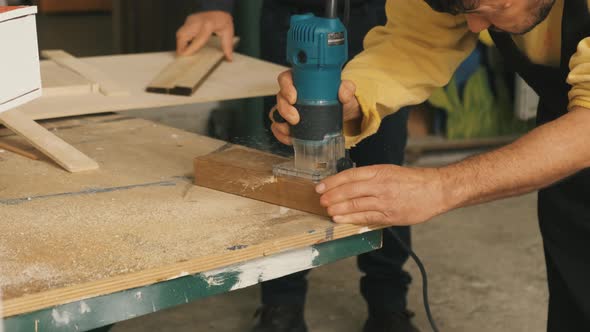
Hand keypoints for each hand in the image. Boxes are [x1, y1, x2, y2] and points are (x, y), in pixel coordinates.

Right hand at [176, 11, 234, 59]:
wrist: (219, 9)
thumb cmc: (223, 21)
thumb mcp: (228, 33)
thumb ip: (227, 46)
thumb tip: (229, 58)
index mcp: (209, 24)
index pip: (198, 38)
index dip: (191, 48)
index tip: (185, 55)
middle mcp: (198, 21)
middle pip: (184, 35)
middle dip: (181, 47)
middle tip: (183, 57)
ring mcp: (191, 19)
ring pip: (180, 33)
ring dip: (180, 44)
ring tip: (183, 53)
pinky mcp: (188, 20)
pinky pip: (182, 31)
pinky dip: (182, 40)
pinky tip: (185, 46)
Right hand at [270, 70, 361, 144]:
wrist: (342, 115)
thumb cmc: (339, 99)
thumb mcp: (345, 92)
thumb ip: (347, 88)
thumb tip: (343, 92)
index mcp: (301, 80)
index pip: (285, 78)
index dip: (286, 87)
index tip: (293, 97)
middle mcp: (292, 93)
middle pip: (279, 98)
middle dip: (284, 109)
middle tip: (295, 118)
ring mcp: (289, 108)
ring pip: (276, 114)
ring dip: (281, 124)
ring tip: (291, 132)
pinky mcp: (289, 122)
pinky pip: (279, 128)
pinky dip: (282, 134)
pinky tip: (290, 138)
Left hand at [315, 165, 448, 225]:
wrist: (437, 190)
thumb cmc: (413, 181)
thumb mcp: (390, 171)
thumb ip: (370, 178)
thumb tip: (348, 185)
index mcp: (379, 171)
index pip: (350, 175)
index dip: (332, 181)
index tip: (320, 186)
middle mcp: (381, 185)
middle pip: (350, 190)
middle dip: (332, 196)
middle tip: (320, 200)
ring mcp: (385, 201)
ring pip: (356, 205)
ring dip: (339, 208)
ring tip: (327, 210)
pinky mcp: (391, 215)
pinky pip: (367, 217)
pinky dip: (351, 218)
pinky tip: (340, 219)